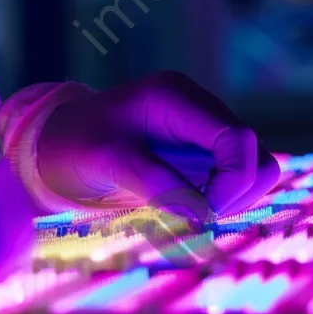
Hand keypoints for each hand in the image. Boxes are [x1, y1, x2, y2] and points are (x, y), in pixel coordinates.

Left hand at [35, 71, 279, 222]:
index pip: (237, 137)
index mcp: (176, 96)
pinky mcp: (202, 153)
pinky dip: (224, 200)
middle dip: (236, 193)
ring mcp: (202, 130)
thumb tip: (203, 215)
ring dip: (234, 199)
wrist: (57, 143)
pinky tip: (190, 208)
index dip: (232, 182)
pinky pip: (237, 179)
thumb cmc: (75, 144)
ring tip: (189, 213)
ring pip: (254, 168)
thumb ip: (154, 182)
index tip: (202, 215)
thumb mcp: (106, 161)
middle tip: (194, 217)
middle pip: (255, 153)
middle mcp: (197, 107)